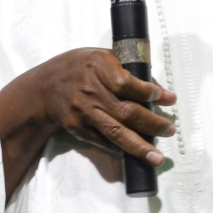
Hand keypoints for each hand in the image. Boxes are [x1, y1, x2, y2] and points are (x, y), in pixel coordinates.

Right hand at [0, 47, 176, 168]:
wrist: (43, 88)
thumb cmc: (78, 67)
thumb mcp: (100, 56)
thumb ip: (127, 67)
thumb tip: (156, 87)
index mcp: (98, 65)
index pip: (126, 82)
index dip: (148, 92)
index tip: (168, 98)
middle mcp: (90, 90)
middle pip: (125, 111)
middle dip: (152, 123)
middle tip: (170, 129)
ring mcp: (83, 112)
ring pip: (115, 132)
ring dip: (139, 146)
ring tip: (157, 156)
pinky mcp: (78, 128)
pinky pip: (103, 141)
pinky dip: (121, 148)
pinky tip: (136, 154)